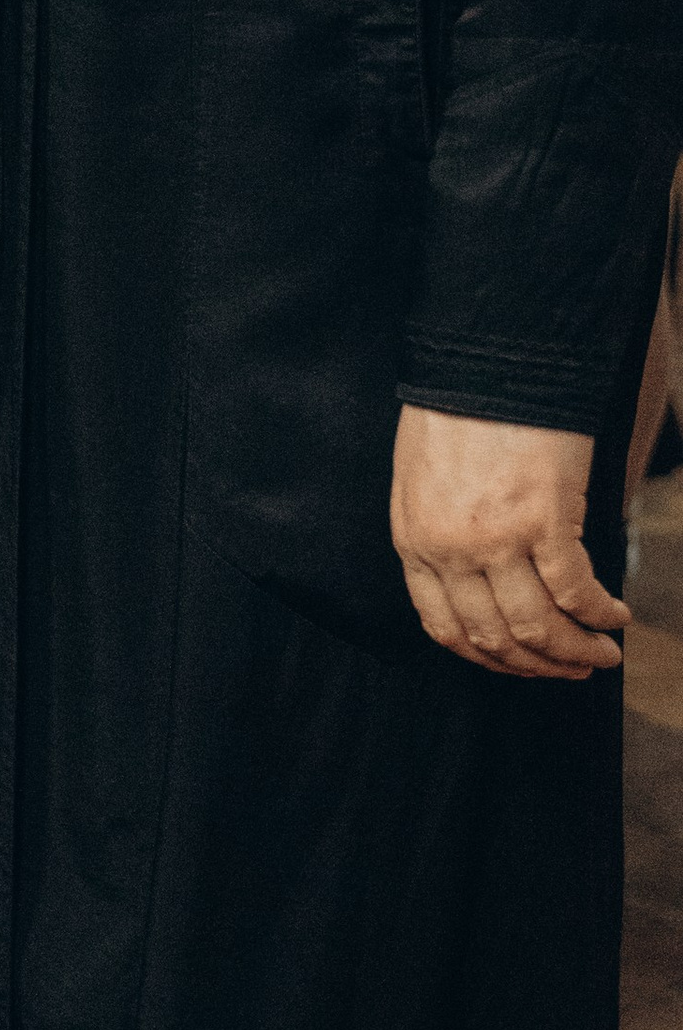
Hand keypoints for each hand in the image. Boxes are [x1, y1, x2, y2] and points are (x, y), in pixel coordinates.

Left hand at [390, 405, 626, 678]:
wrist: (486, 360)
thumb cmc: (456, 410)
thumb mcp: (422, 482)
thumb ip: (442, 536)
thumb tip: (482, 581)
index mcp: (413, 543)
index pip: (446, 629)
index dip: (491, 659)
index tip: (523, 663)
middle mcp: (449, 551)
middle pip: (496, 638)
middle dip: (539, 665)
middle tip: (575, 668)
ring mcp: (495, 540)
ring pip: (538, 627)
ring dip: (575, 651)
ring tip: (602, 653)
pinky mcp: (543, 520)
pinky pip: (575, 591)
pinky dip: (598, 613)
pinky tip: (616, 615)